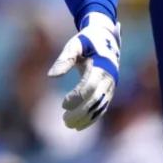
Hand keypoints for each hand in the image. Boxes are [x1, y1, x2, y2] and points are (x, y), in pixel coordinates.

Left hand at [47, 12, 120, 129]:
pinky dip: (93, 118)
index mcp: (103, 65)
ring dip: (86, 118)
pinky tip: (79, 125)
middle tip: (64, 121)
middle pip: (96, 100)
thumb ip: (63, 59)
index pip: (90, 86)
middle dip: (81, 112)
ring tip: (68, 125)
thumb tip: (51, 76)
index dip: (77, 97)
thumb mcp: (74, 45)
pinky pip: (103, 107)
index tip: (63, 105)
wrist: (105, 37)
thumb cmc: (86, 40)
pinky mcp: (110, 90)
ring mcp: (112, 86)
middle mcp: (110, 78)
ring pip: (101, 107)